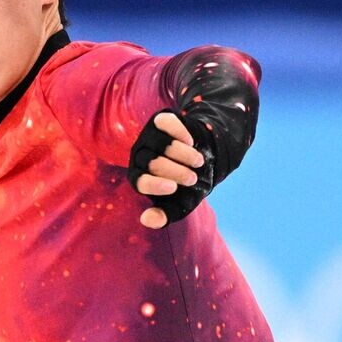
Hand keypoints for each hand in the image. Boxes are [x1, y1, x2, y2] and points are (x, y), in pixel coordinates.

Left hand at [127, 111, 207, 228]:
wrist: (203, 157)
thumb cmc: (187, 184)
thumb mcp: (180, 203)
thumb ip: (165, 215)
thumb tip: (146, 221)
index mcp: (139, 178)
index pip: (139, 181)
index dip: (154, 185)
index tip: (173, 188)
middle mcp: (139, 156)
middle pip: (151, 162)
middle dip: (175, 171)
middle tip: (192, 178)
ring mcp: (148, 136)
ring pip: (161, 143)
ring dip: (182, 154)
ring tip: (198, 162)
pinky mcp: (160, 120)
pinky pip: (165, 123)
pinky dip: (179, 133)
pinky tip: (190, 142)